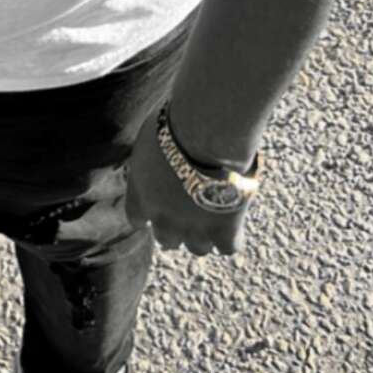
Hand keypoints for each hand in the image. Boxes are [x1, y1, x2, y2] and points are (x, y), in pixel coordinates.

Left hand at [125, 105, 251, 256]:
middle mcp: (164, 220)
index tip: (161, 203)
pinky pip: (229, 248)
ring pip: (198, 248)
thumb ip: (151, 160)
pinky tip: (235, 218)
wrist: (206, 133)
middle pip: (167, 240)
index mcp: (141, 197)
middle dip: (178, 226)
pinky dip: (233, 236)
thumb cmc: (177, 124)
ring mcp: (194, 230)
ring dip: (205, 233)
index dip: (151, 212)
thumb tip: (158, 158)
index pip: (137, 219)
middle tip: (191, 209)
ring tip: (215, 212)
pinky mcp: (224, 232)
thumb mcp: (151, 139)